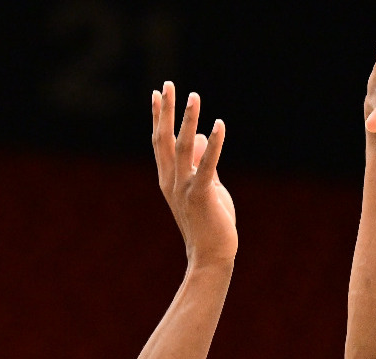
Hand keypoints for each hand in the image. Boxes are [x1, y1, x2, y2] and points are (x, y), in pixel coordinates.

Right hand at [151, 82, 235, 266]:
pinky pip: (207, 165)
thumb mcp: (206, 188)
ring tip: (193, 96)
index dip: (157, 117)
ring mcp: (184, 188)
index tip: (156, 93)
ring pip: (182, 147)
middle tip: (167, 84)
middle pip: (163, 139)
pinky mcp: (201, 195)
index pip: (159, 142)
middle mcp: (171, 181)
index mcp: (168, 179)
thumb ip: (202, 162)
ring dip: (187, 119)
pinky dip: (213, 144)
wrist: (210, 257)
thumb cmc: (209, 224)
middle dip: (165, 111)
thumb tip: (198, 137)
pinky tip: (219, 124)